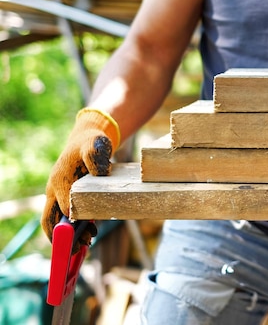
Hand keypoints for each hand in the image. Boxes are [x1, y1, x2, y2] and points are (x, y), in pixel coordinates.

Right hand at [42, 108, 119, 251]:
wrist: (87, 138)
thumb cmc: (91, 142)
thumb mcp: (96, 145)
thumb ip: (96, 156)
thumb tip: (99, 173)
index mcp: (60, 180)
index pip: (63, 207)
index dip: (71, 223)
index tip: (82, 235)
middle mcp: (54, 189)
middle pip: (50, 219)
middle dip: (61, 236)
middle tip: (79, 247)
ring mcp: (58, 193)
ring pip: (56, 220)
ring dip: (69, 234)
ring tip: (87, 242)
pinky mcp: (66, 196)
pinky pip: (64, 216)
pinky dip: (74, 228)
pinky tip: (89, 234)